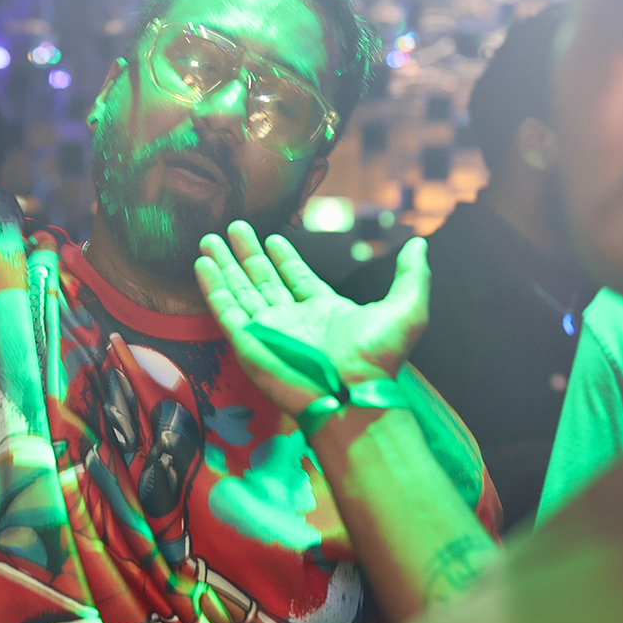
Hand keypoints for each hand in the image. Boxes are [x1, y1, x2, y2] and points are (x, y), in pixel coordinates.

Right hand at [195, 221, 429, 417]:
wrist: (350, 394)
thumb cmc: (378, 358)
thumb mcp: (406, 309)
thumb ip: (411, 276)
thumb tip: (419, 246)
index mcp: (324, 310)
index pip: (297, 277)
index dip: (285, 257)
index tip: (274, 237)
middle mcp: (292, 318)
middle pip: (263, 279)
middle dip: (248, 254)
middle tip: (236, 227)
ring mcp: (267, 329)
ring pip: (240, 289)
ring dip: (226, 264)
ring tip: (211, 238)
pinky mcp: (246, 342)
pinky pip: (225, 309)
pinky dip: (213, 286)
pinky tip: (203, 265)